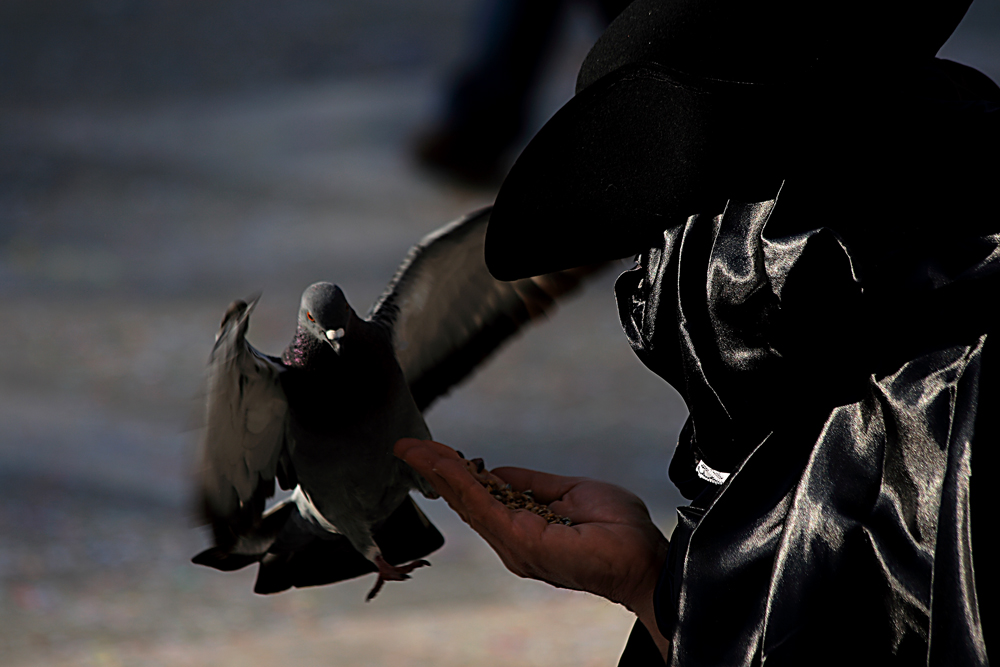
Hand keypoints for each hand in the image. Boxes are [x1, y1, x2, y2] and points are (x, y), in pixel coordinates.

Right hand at [395, 438, 670, 657]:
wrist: (644, 556)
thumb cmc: (618, 531)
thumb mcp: (570, 494)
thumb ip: (532, 485)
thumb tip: (498, 471)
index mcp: (523, 529)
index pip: (479, 497)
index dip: (453, 472)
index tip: (430, 449)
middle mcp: (512, 542)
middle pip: (464, 500)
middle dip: (435, 469)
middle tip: (406, 445)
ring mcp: (513, 544)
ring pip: (466, 501)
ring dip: (438, 471)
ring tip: (414, 449)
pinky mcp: (521, 542)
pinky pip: (483, 506)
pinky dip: (459, 482)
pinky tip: (442, 462)